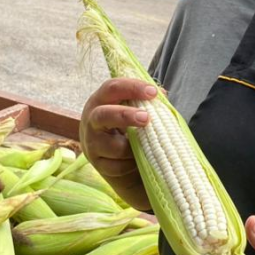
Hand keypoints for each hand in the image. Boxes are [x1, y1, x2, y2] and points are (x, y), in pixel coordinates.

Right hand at [80, 78, 155, 206]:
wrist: (107, 154)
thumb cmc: (123, 125)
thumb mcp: (130, 109)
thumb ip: (144, 100)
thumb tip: (162, 94)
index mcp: (100, 100)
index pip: (112, 88)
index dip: (132, 88)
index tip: (153, 93)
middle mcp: (92, 121)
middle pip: (103, 115)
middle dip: (126, 116)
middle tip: (146, 118)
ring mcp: (92, 144)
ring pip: (114, 147)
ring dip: (134, 147)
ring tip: (147, 146)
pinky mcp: (97, 165)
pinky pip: (118, 166)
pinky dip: (132, 164)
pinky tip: (137, 160)